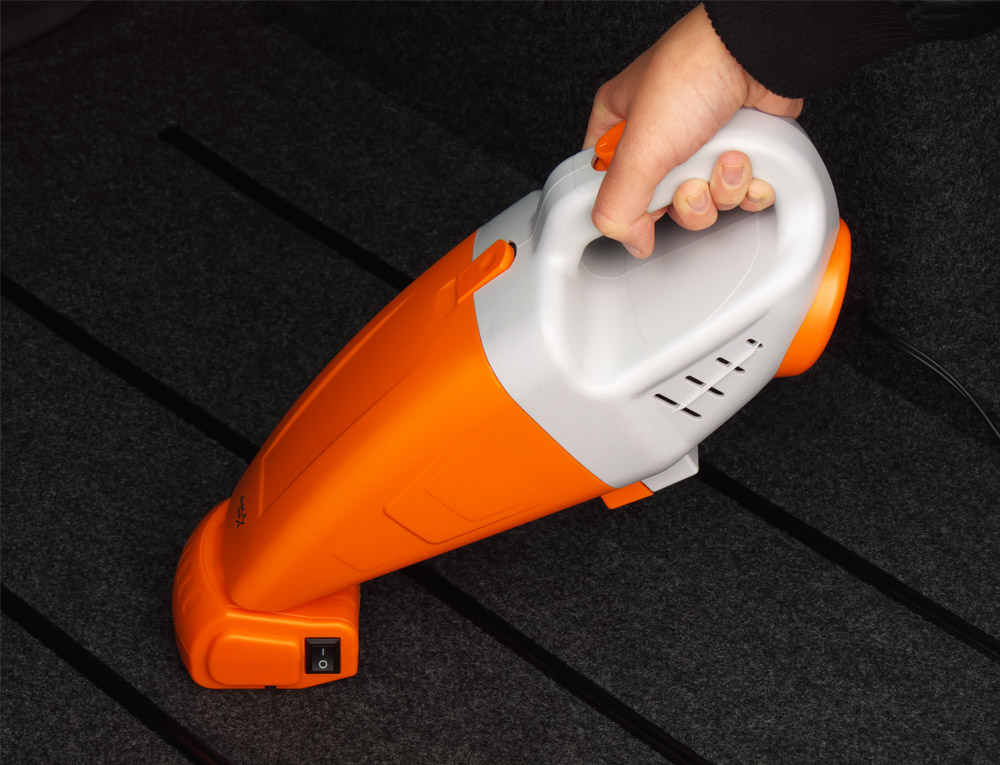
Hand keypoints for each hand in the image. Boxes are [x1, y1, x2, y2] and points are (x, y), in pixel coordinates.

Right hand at [583, 3, 802, 256]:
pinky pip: (741, 194)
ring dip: (721, 189)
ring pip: (705, 202)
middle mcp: (660, 137)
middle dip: (685, 201)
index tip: (639, 211)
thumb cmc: (695, 70)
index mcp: (621, 125)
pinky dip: (749, 185)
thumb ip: (619, 205)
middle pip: (661, 204)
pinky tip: (748, 160)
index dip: (624, 206)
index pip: (606, 185)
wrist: (758, 53)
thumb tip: (628, 240)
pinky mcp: (740, 149)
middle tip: (688, 180)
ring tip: (726, 157)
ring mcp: (702, 145)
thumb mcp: (639, 149)